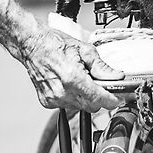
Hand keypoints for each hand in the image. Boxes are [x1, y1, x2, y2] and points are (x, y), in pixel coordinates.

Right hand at [0, 0, 117, 113]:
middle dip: (100, 98)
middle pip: (92, 106)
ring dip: (85, 98)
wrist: (32, 45)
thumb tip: (117, 77)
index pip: (100, 99)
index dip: (114, 100)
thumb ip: (103, 67)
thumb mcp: (84, 50)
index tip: (121, 98)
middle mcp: (62, 92)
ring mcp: (54, 99)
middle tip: (101, 85)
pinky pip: (68, 106)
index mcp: (73, 78)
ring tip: (80, 80)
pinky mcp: (47, 102)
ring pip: (80, 108)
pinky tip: (68, 84)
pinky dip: (72, 98)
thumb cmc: (54, 44)